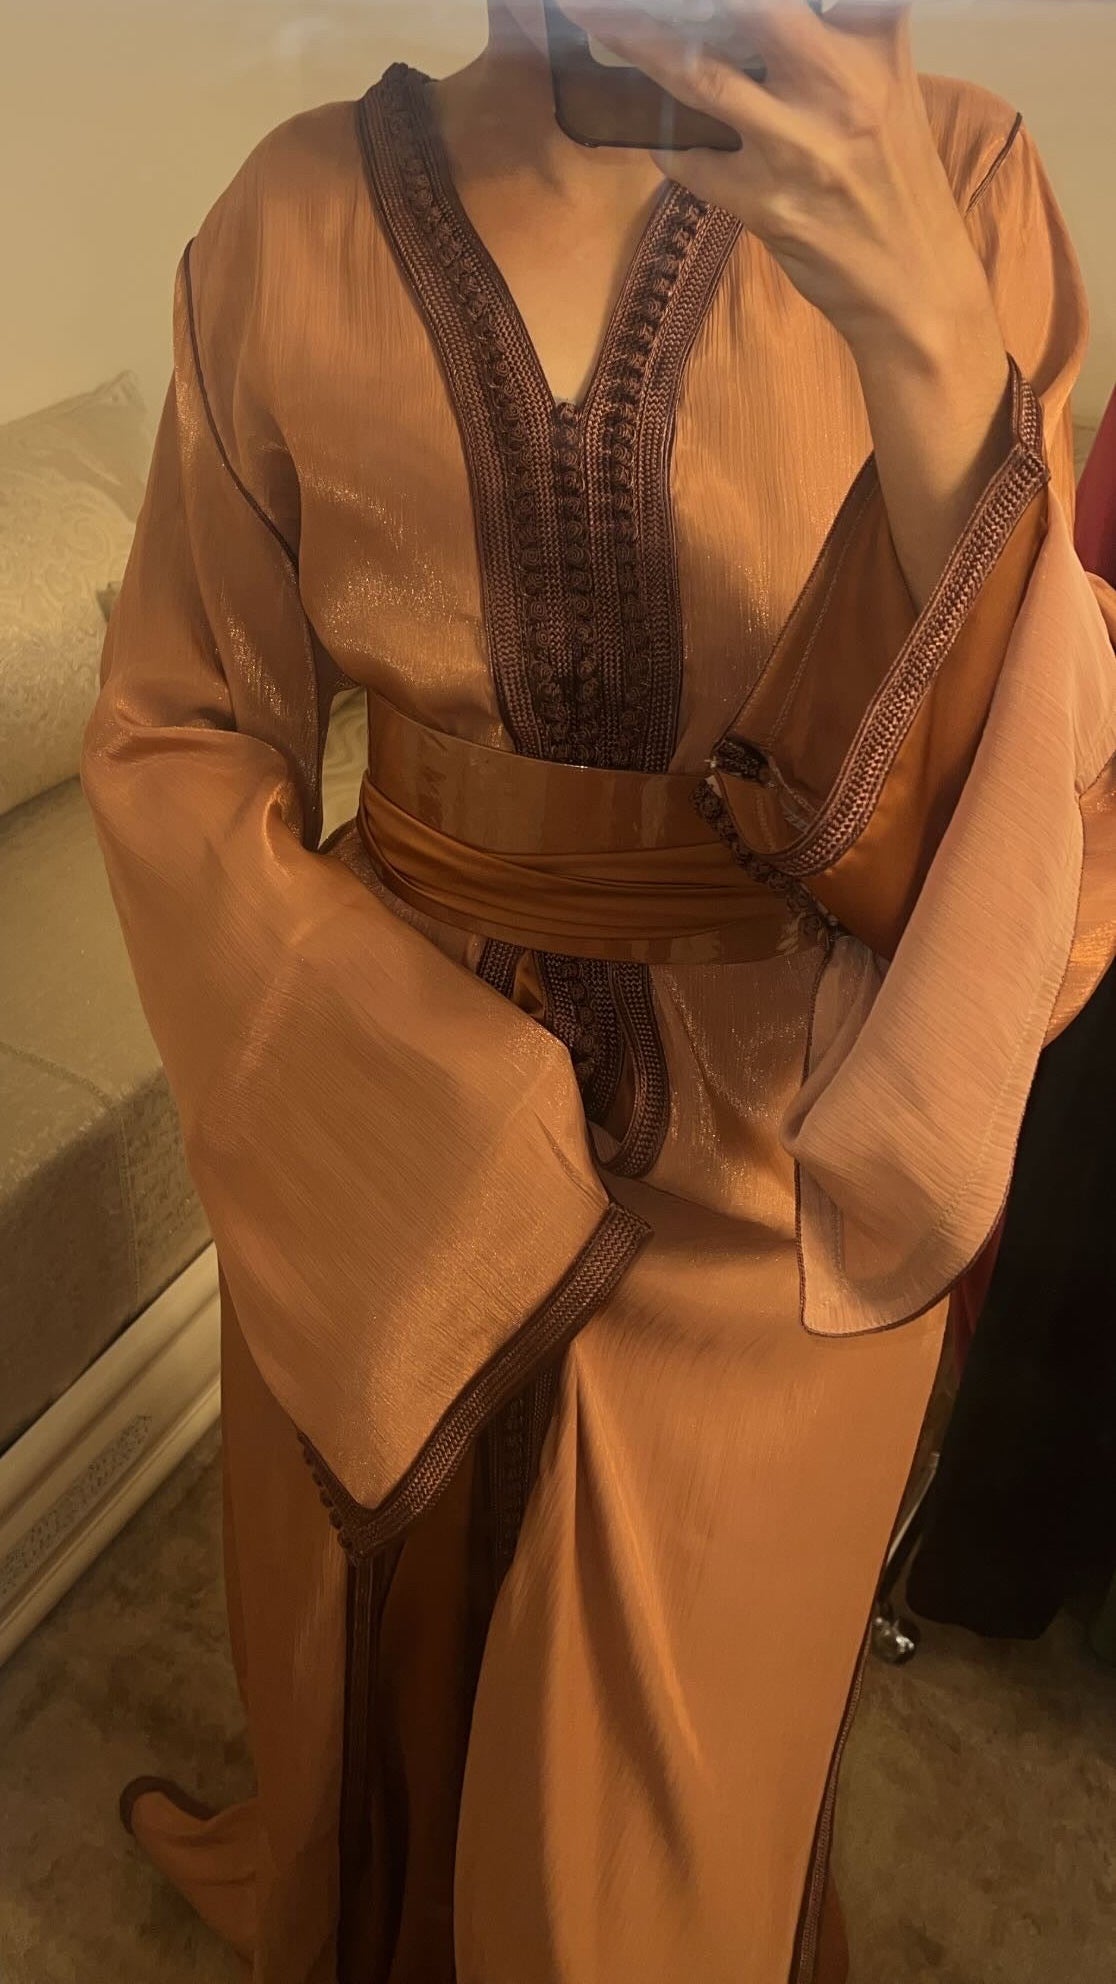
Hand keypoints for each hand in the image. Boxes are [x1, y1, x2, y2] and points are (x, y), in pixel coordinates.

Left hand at [561, 0, 996, 360]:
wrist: (916, 287)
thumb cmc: (896, 183)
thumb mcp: (887, 88)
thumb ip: (838, 38)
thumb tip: (749, 19)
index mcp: (874, 40)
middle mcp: (838, 83)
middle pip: (745, 6)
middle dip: (669, 1)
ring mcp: (798, 145)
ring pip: (700, 75)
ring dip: (637, 43)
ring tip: (596, 20)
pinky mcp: (767, 204)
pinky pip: (691, 162)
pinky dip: (665, 145)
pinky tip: (655, 134)